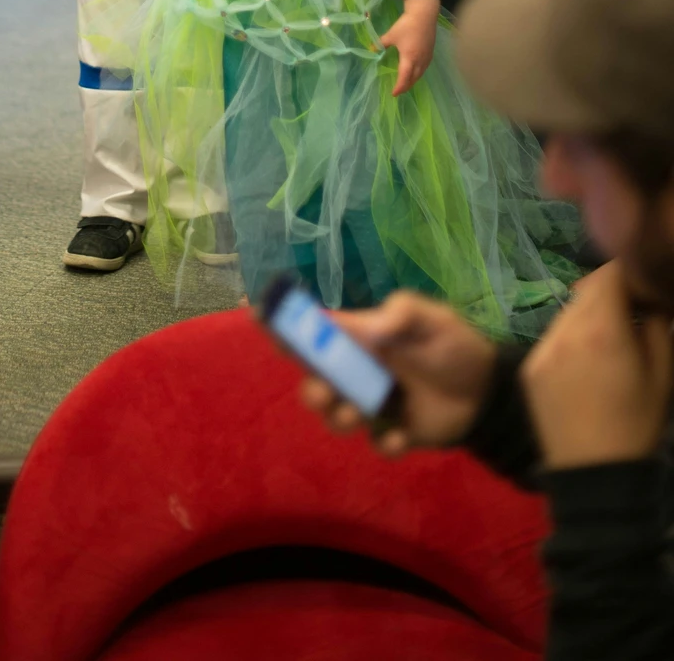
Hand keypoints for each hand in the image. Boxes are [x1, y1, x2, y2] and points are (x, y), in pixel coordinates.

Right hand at [298, 291, 497, 455]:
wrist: (490, 392)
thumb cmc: (456, 346)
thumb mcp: (433, 319)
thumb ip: (401, 313)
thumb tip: (364, 328)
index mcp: (362, 337)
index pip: (317, 330)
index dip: (288, 327)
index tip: (265, 323)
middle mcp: (361, 370)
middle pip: (316, 379)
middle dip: (312, 388)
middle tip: (324, 392)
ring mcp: (375, 404)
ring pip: (337, 415)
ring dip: (338, 418)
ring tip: (360, 415)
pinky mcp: (394, 433)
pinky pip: (376, 443)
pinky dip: (384, 442)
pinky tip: (402, 436)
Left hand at [379, 0, 438, 96]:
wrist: (424, 14)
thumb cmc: (406, 25)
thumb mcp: (391, 35)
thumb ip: (381, 44)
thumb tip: (372, 49)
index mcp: (409, 58)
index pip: (404, 78)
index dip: (399, 87)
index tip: (394, 93)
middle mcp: (420, 60)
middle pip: (414, 78)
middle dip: (406, 86)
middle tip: (399, 90)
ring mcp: (427, 56)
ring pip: (420, 74)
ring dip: (413, 80)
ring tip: (407, 83)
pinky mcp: (430, 51)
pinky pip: (425, 67)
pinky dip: (419, 73)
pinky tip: (416, 71)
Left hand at [520, 262, 673, 469]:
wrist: (595, 476)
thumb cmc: (637, 425)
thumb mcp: (663, 375)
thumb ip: (656, 325)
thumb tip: (650, 299)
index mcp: (602, 330)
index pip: (610, 274)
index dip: (631, 276)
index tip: (646, 294)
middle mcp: (565, 330)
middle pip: (587, 289)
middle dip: (612, 295)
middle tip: (632, 317)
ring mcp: (541, 348)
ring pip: (568, 312)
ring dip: (589, 316)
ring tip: (608, 346)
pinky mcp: (528, 366)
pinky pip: (552, 337)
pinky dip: (571, 339)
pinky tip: (585, 367)